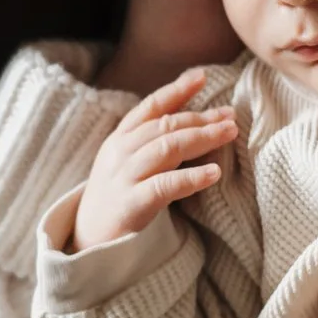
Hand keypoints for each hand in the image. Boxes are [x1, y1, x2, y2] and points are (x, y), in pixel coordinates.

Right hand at [70, 70, 237, 251]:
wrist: (88, 240)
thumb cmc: (117, 198)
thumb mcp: (127, 163)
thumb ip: (153, 142)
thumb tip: (195, 123)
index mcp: (119, 140)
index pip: (150, 107)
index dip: (176, 90)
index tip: (202, 77)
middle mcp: (120, 153)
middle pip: (165, 126)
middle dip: (200, 118)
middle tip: (230, 115)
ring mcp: (124, 177)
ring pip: (167, 148)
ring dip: (202, 138)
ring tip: (230, 134)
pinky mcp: (132, 204)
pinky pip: (166, 186)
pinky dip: (192, 178)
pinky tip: (215, 173)